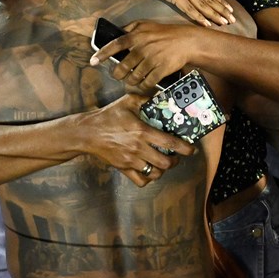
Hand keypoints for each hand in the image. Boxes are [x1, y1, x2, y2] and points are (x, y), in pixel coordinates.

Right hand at [79, 94, 193, 186]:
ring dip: (163, 170)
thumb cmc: (107, 116)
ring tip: (164, 163)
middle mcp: (138, 148)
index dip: (185, 148)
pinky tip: (149, 170)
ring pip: (155, 173)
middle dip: (175, 161)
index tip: (191, 149)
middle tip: (176, 156)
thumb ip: (144, 99)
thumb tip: (159, 97)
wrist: (87, 133)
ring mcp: (130, 160)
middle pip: (165, 162)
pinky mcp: (123, 168)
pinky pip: (141, 181)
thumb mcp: (126, 102)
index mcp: (142, 131)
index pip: (170, 143)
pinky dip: (148, 178)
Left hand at [90, 21, 194, 92]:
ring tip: (131, 79)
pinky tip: (144, 83)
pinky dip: (143, 85)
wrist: (186, 42)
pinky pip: (147, 83)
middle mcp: (142, 48)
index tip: (93, 61)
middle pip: (122, 67)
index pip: (115, 45)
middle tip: (117, 75)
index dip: (102, 54)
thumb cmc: (165, 33)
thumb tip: (116, 33)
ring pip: (133, 77)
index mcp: (136, 36)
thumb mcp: (145, 24)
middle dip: (117, 74)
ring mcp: (151, 60)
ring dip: (130, 81)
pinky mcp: (160, 70)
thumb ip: (130, 28)